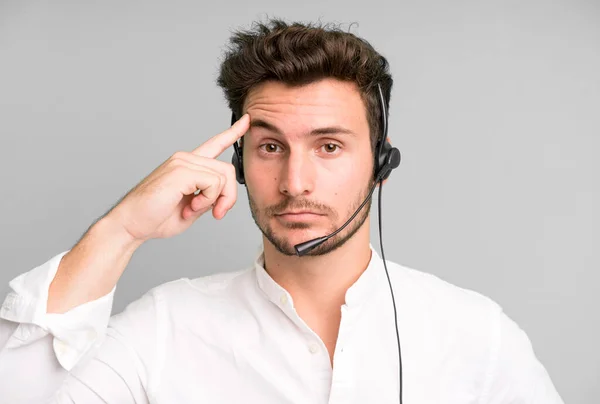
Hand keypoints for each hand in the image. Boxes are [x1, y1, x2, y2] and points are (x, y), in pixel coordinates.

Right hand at [106, 114, 249, 241]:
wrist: (131, 224)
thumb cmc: (156, 217)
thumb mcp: (193, 208)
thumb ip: (210, 197)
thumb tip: (223, 196)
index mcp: (188, 165)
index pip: (214, 144)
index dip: (232, 132)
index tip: (246, 120)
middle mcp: (185, 158)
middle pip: (227, 169)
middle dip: (229, 196)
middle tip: (216, 213)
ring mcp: (182, 162)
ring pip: (223, 176)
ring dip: (215, 200)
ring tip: (193, 209)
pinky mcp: (180, 170)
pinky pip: (213, 183)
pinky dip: (207, 199)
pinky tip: (190, 206)